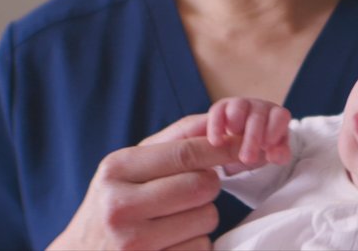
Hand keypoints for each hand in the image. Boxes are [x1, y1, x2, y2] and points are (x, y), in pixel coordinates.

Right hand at [47, 135, 237, 250]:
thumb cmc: (114, 206)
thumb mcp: (127, 169)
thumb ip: (171, 142)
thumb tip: (216, 119)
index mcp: (116, 170)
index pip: (185, 153)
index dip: (222, 147)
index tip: (243, 144)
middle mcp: (121, 206)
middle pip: (203, 185)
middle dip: (209, 186)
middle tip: (192, 191)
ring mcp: (135, 243)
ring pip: (207, 219)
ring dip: (202, 219)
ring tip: (173, 222)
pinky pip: (201, 248)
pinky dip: (195, 245)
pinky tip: (170, 244)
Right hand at [206, 97, 291, 168]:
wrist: (239, 143)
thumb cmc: (262, 146)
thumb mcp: (272, 152)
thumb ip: (278, 155)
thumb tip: (274, 155)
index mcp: (276, 116)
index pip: (280, 116)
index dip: (275, 129)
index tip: (267, 145)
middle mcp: (258, 108)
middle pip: (257, 117)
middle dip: (252, 138)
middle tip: (247, 158)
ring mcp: (239, 106)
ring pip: (238, 107)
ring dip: (235, 123)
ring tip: (232, 142)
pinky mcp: (220, 109)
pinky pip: (218, 112)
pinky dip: (216, 126)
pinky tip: (216, 142)